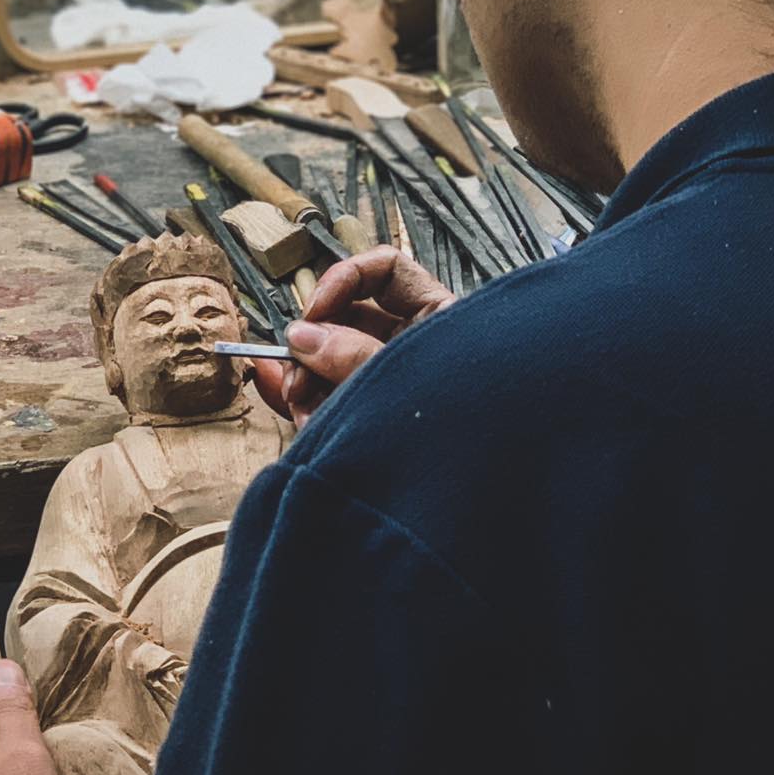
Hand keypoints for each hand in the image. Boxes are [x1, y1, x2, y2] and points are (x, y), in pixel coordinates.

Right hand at [251, 246, 456, 427]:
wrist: (488, 503)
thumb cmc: (468, 432)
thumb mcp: (404, 381)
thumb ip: (350, 355)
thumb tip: (302, 338)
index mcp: (437, 320)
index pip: (386, 271)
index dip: (345, 280)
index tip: (314, 311)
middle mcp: (414, 347)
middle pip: (348, 319)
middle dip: (315, 341)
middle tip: (297, 368)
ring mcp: (390, 385)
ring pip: (332, 362)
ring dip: (308, 379)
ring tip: (302, 405)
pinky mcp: (369, 422)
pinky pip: (329, 400)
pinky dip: (306, 402)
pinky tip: (286, 401)